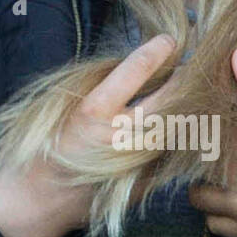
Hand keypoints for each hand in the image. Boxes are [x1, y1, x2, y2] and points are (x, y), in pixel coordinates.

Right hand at [0, 33, 174, 236]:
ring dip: (185, 107)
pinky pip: (169, 151)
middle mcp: (118, 136)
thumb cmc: (52, 142)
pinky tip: (176, 127)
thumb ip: (103, 87)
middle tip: (190, 66)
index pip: (134, 71)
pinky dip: (176, 135)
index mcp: (93, 112)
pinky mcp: (146, 181)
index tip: (168, 40)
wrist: (45, 196)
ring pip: (176, 125)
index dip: (155, 51)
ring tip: (188, 93)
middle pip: (167, 100)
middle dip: (184, 79)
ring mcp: (135, 162)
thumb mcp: (66, 106)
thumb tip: (144, 67)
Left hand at [189, 47, 236, 236]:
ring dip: (203, 189)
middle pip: (188, 166)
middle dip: (193, 160)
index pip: (192, 131)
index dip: (188, 130)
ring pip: (198, 198)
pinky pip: (215, 226)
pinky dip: (217, 217)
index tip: (191, 129)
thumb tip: (236, 53)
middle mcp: (231, 173)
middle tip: (205, 155)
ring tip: (217, 179)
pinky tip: (228, 204)